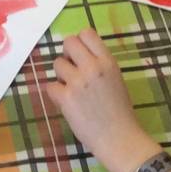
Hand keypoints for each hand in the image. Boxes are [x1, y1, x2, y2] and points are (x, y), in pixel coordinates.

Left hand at [48, 29, 157, 171]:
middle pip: (68, 42)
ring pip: (56, 63)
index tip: (81, 55)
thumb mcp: (116, 79)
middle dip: (67, 55)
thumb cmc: (121, 112)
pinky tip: (67, 103)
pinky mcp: (66, 98)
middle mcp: (92, 67)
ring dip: (61, 75)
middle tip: (73, 69)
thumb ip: (100, 65)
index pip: (87, 33)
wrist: (119, 138)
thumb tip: (80, 56)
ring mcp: (78, 82)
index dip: (81, 42)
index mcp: (108, 61)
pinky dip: (56, 94)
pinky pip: (50, 86)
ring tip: (72, 90)